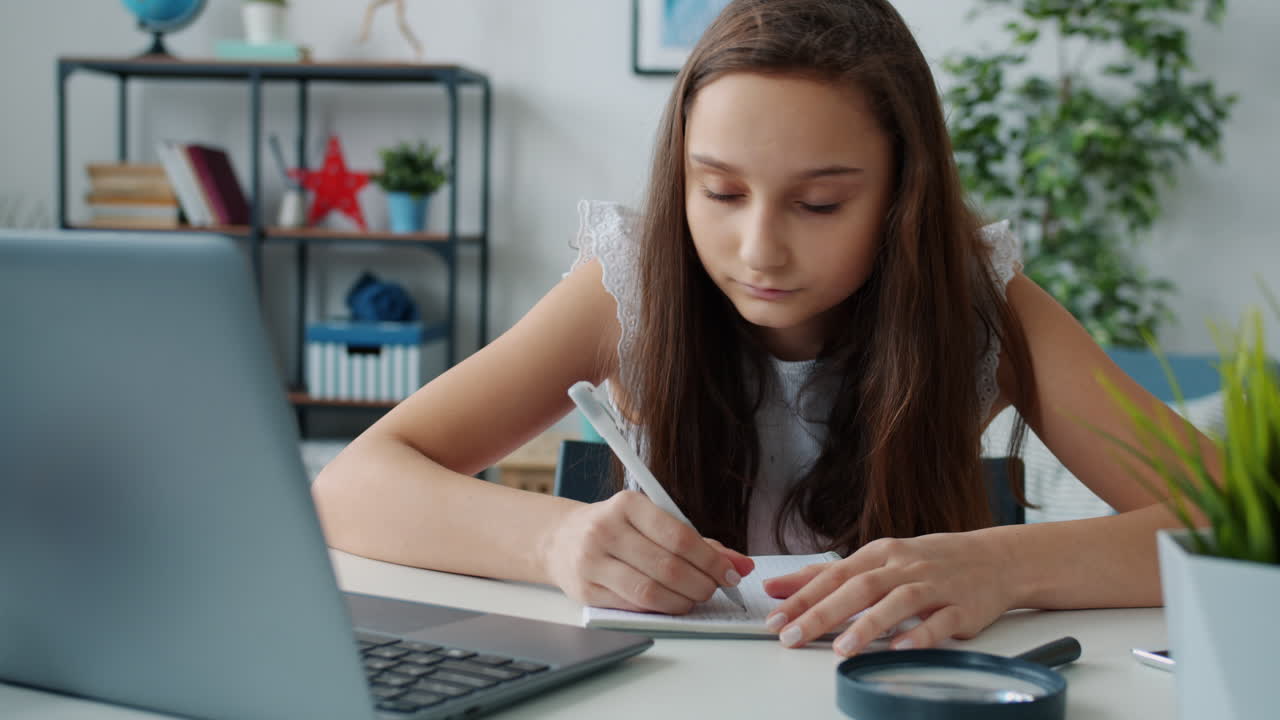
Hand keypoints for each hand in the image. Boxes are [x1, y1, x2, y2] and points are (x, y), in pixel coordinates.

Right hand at [541, 490, 754, 613]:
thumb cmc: (617, 529)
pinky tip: (671, 604)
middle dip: (701, 584)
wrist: (561, 540)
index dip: (711, 560)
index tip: (731, 574)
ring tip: (695, 599)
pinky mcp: (585, 590)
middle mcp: (606, 529)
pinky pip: (632, 606)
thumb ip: (698, 542)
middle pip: (667, 566)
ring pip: (650, 591)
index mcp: (628, 504)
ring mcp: (592, 561)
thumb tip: (741, 564)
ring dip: (682, 601)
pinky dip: (660, 610)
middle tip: (715, 590)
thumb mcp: (653, 522)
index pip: (679, 536)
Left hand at [762, 531, 1015, 655]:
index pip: (833, 575)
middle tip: (792, 636)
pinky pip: (940, 622)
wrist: (994, 559)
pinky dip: (920, 635)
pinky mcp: (962, 608)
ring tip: (842, 649)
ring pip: (898, 602)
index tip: (774, 618)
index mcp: (879, 553)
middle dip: (822, 613)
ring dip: (868, 625)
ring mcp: (934, 586)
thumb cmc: (927, 561)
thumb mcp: (876, 560)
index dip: (802, 597)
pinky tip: (900, 649)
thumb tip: (776, 587)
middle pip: (859, 587)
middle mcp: (903, 566)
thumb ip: (826, 575)